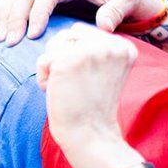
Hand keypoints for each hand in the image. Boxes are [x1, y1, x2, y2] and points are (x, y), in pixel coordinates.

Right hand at [0, 0, 166, 45]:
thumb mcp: (130, 0)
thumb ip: (118, 10)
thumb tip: (104, 25)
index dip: (38, 12)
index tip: (33, 35)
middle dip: (16, 17)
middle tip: (11, 42)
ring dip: (6, 16)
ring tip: (1, 39)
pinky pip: (16, 0)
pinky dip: (4, 13)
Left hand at [38, 23, 138, 167]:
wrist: (89, 136)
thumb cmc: (90, 108)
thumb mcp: (103, 72)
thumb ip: (95, 49)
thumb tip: (69, 31)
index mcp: (124, 46)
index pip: (84, 32)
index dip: (76, 58)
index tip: (87, 82)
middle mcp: (111, 44)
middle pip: (68, 35)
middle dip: (62, 59)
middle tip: (75, 86)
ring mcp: (90, 50)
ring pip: (54, 44)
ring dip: (53, 68)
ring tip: (67, 88)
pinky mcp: (68, 60)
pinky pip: (43, 60)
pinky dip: (44, 78)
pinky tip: (57, 92)